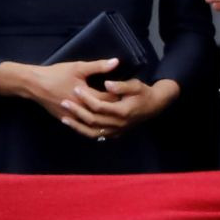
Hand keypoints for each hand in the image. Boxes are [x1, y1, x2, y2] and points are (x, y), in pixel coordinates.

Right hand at [0, 58, 121, 138]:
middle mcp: (79, 110)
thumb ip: (98, 66)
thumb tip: (117, 62)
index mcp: (85, 96)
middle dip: (114, 109)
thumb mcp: (78, 67)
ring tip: (116, 114)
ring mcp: (71, 117)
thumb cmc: (56, 74)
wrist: (33, 85)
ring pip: (92, 123)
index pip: (107, 100)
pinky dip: (92, 126)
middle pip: (102, 113)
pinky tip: (101, 124)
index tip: (130, 95)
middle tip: (127, 105)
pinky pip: (81, 127)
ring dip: (104, 119)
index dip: (119, 97)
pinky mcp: (65, 120)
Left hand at [60, 78, 180, 139]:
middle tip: (64, 102)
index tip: (76, 89)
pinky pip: (96, 136)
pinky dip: (84, 132)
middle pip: (92, 120)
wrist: (154, 106)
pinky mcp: (114, 134)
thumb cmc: (144, 93)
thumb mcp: (136, 85)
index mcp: (122, 111)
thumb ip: (121, 85)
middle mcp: (118, 124)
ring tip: (64, 118)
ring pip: (92, 131)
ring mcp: (116, 131)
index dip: (86, 98)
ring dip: (77, 125)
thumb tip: (106, 84)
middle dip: (77, 111)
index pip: (99, 106)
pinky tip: (76, 126)